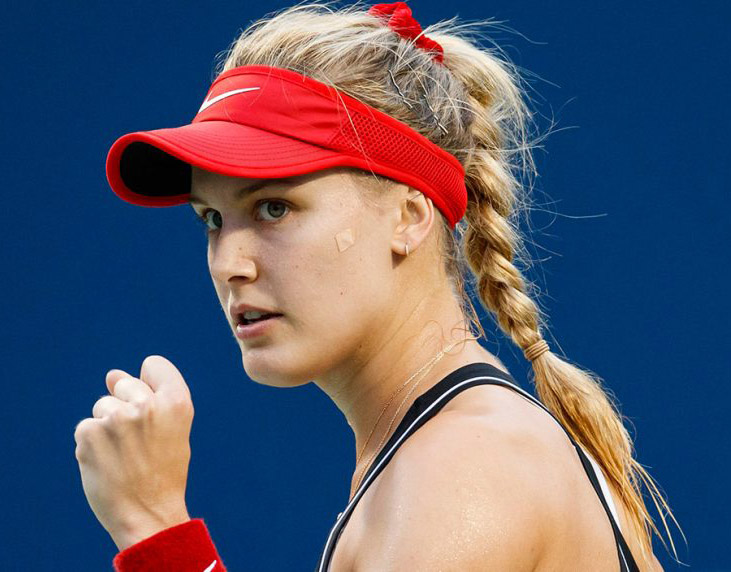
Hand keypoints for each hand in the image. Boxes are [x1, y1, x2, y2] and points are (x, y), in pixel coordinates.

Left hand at [74, 355, 193, 549]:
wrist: (148, 513)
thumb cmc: (163, 470)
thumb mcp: (173, 428)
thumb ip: (149, 396)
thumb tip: (111, 374)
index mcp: (177, 401)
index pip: (154, 365)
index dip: (150, 383)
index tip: (152, 409)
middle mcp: (147, 405)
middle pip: (124, 383)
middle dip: (126, 405)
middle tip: (138, 441)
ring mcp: (117, 418)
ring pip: (102, 405)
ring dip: (107, 426)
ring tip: (123, 454)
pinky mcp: (89, 432)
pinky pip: (86, 426)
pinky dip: (92, 444)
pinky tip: (106, 462)